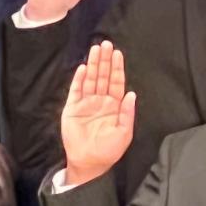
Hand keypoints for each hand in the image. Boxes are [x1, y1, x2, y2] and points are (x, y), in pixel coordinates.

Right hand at [62, 41, 135, 184]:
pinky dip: (79, 79)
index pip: (117, 83)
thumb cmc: (109, 150)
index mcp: (115, 106)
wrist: (89, 162)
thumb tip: (132, 94)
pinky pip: (76, 90)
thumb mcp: (124, 132)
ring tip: (95, 49)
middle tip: (106, 44)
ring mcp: (86, 103)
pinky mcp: (72, 108)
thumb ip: (127, 113)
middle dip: (105, 61)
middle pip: (104, 76)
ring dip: (94, 65)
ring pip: (91, 79)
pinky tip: (84, 68)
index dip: (117, 68)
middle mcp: (101, 101)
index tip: (118, 54)